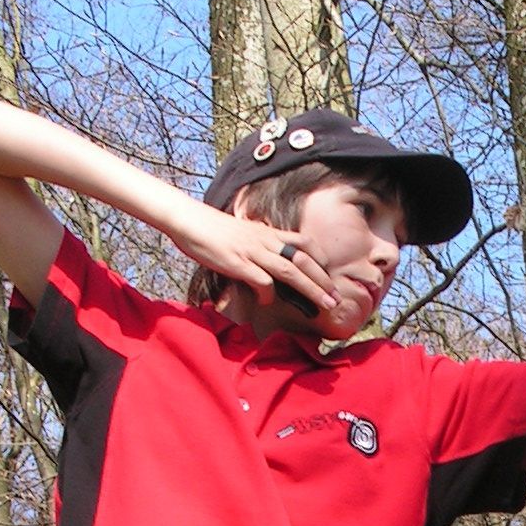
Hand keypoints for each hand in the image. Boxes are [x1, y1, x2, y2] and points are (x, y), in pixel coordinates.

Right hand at [164, 201, 337, 314]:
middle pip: (304, 260)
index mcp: (268, 233)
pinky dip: (269, 294)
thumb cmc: (214, 231)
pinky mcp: (238, 263)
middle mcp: (265, 241)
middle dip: (323, 281)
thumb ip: (261, 246)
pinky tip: (267, 301)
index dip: (320, 259)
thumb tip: (271, 265)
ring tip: (324, 305)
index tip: (329, 276)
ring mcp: (252, 251)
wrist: (189, 220)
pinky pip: (261, 281)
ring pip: (290, 270)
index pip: (304, 243)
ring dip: (311, 289)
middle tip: (336, 299)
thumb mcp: (245, 235)